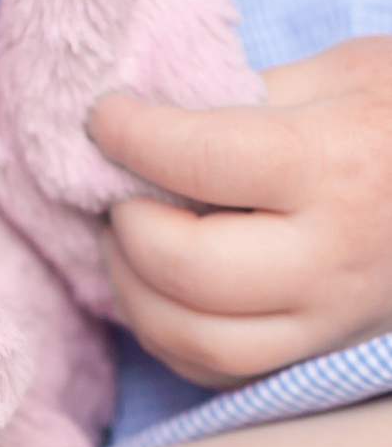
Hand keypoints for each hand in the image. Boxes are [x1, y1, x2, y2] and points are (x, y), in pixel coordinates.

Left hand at [90, 37, 391, 385]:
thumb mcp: (338, 75)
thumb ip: (240, 96)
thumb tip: (146, 120)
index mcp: (341, 164)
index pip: (207, 159)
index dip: (133, 137)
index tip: (104, 118)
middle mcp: (333, 255)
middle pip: (190, 267)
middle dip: (128, 228)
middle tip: (115, 194)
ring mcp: (326, 318)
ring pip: (195, 338)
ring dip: (132, 291)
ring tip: (123, 243)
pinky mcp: (314, 354)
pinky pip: (214, 371)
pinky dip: (164, 335)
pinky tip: (155, 289)